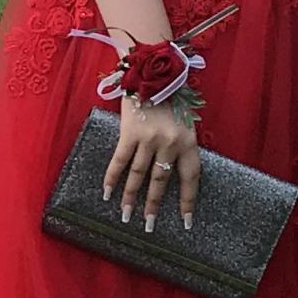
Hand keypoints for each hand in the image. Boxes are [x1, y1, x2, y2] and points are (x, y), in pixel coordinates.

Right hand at [104, 94, 201, 229]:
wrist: (151, 71)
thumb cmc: (170, 98)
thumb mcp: (185, 122)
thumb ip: (182, 146)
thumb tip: (175, 174)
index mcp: (188, 141)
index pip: (190, 178)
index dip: (187, 200)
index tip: (185, 221)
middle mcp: (169, 142)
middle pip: (161, 181)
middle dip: (153, 206)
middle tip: (149, 226)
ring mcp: (149, 138)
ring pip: (138, 175)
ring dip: (130, 197)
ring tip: (126, 215)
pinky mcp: (129, 132)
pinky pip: (120, 160)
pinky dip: (112, 178)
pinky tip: (107, 193)